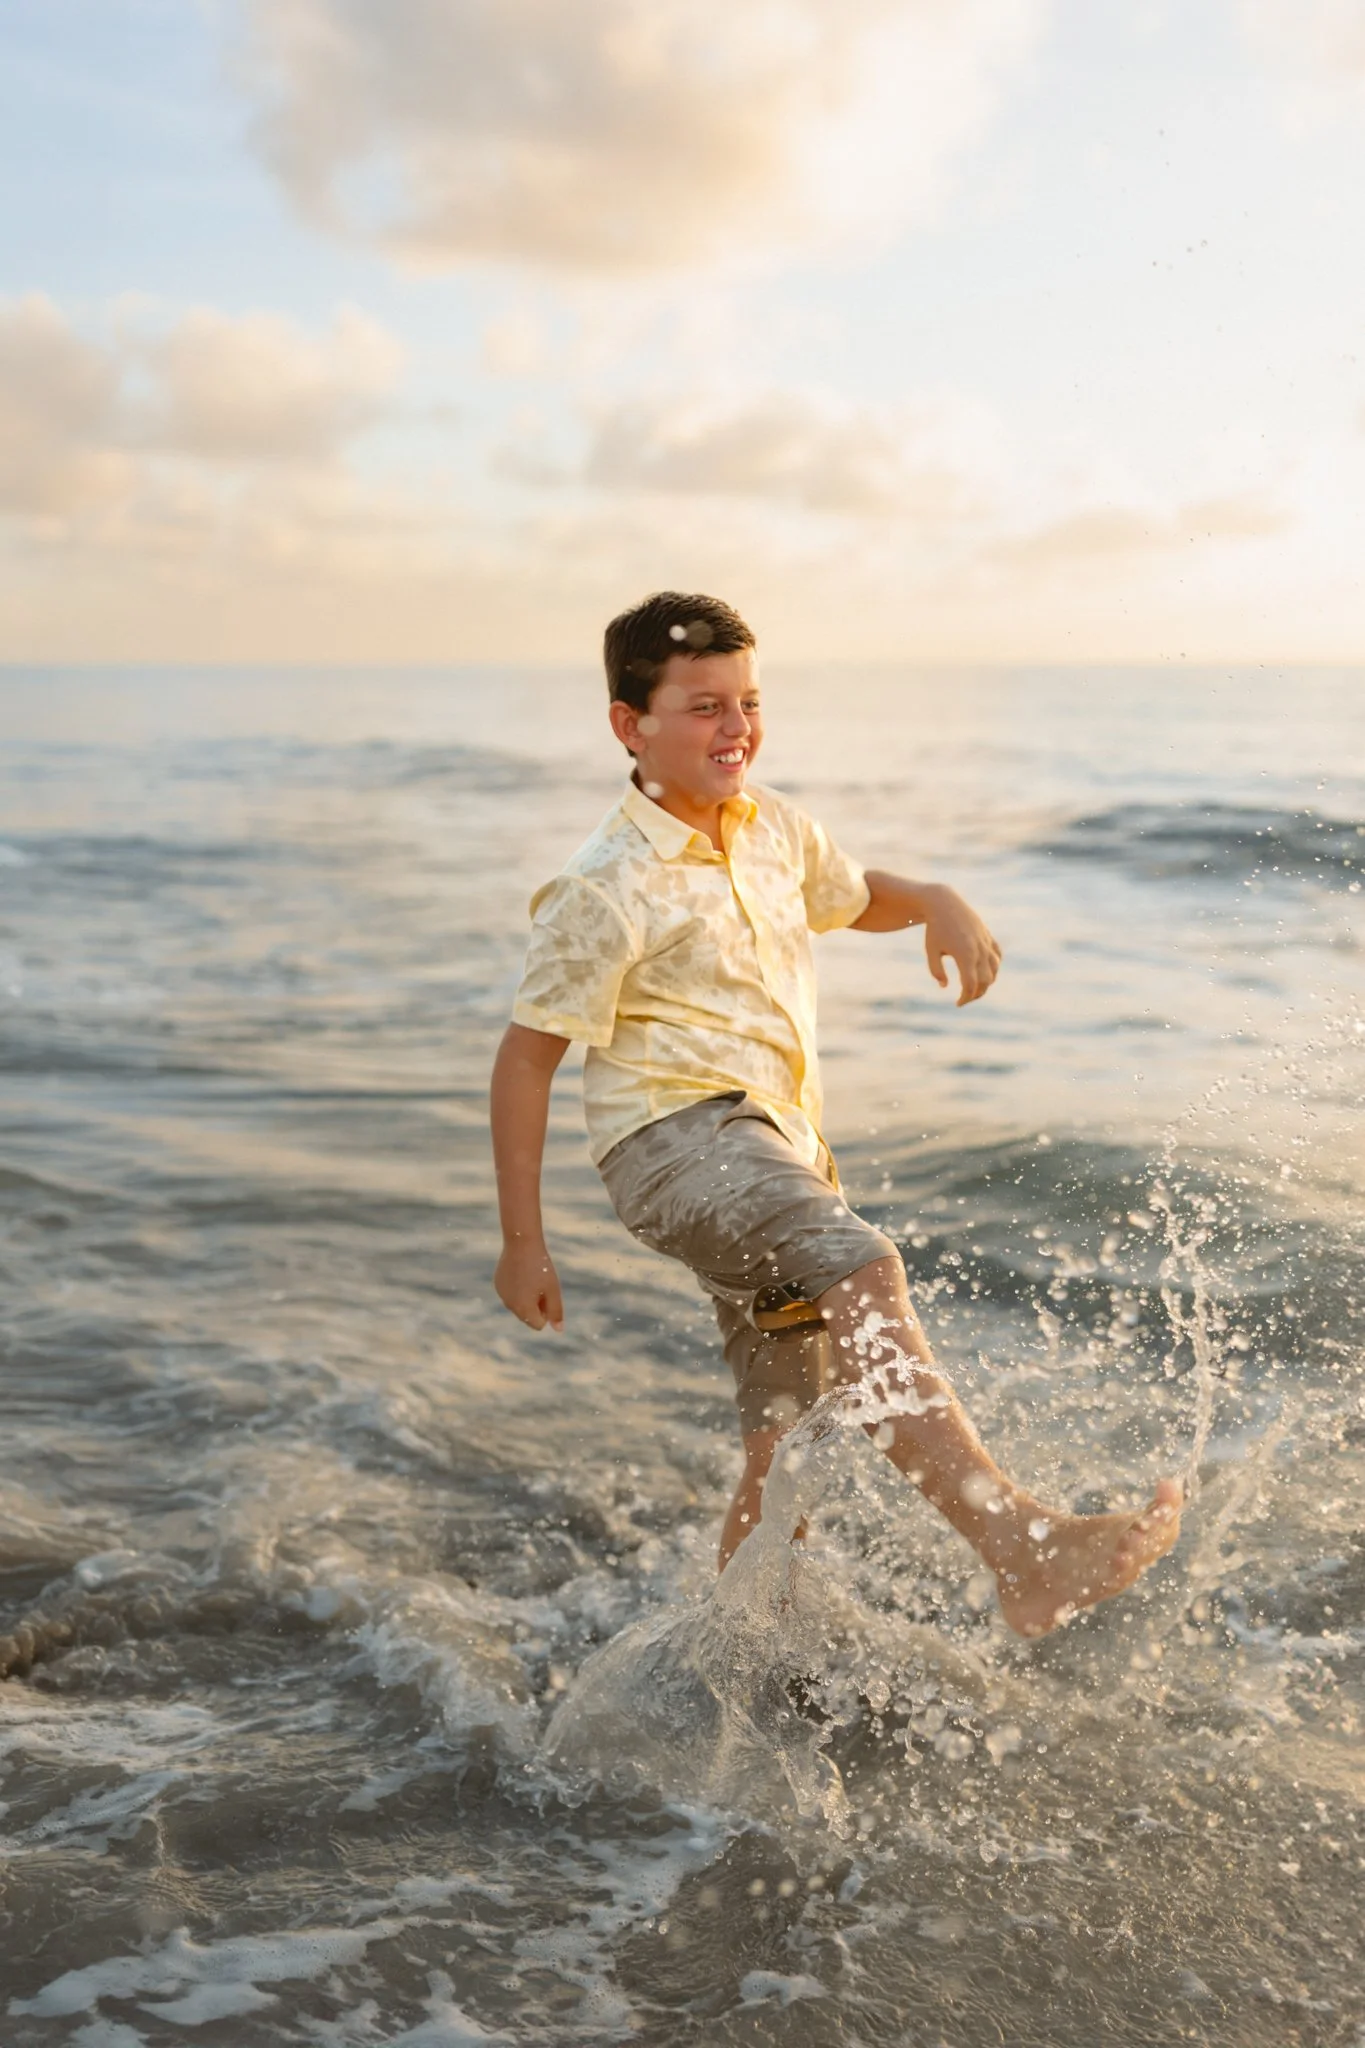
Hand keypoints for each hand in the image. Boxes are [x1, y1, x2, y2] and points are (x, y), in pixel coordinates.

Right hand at [495, 1237, 563, 1330]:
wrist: (521, 1243)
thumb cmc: (541, 1267)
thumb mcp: (553, 1290)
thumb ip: (555, 1312)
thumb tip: (558, 1330)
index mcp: (523, 1309)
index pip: (538, 1325)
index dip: (546, 1311)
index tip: (548, 1294)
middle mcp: (509, 1305)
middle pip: (528, 1317)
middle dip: (536, 1306)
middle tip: (541, 1285)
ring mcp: (502, 1295)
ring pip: (519, 1306)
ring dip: (526, 1298)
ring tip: (531, 1277)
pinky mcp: (498, 1285)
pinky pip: (511, 1295)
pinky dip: (518, 1289)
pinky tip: (521, 1272)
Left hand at [922, 886, 1001, 1005]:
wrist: (944, 903)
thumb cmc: (934, 929)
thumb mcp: (931, 951)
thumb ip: (936, 971)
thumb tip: (944, 986)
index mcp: (965, 955)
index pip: (971, 985)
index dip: (965, 998)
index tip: (957, 1003)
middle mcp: (979, 950)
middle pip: (985, 981)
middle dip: (976, 994)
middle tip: (964, 999)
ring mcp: (986, 942)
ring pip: (994, 970)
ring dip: (987, 983)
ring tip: (975, 989)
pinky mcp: (988, 936)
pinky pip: (997, 956)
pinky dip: (994, 967)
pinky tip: (985, 973)